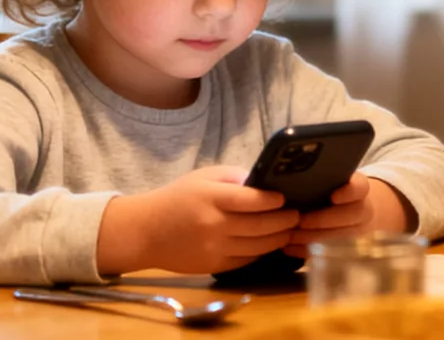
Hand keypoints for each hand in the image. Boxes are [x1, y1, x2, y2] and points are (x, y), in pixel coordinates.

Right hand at [97, 165, 298, 274]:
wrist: (146, 231)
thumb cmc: (178, 198)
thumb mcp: (204, 177)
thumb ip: (235, 178)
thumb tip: (265, 184)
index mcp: (212, 198)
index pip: (251, 200)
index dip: (273, 200)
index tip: (285, 198)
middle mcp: (214, 224)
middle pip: (260, 226)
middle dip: (284, 221)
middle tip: (297, 215)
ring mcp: (214, 248)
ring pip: (257, 246)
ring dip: (278, 238)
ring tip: (289, 230)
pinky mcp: (213, 265)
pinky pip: (246, 260)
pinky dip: (261, 252)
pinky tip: (270, 243)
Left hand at [282, 174, 416, 256]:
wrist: (356, 211)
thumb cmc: (336, 192)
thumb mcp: (333, 181)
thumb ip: (319, 179)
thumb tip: (287, 176)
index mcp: (360, 189)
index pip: (360, 187)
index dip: (349, 192)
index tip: (334, 196)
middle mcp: (364, 210)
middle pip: (350, 215)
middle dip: (323, 220)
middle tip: (299, 221)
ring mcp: (358, 232)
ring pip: (340, 237)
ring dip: (313, 238)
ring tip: (289, 236)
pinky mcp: (347, 250)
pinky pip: (328, 254)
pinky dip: (307, 251)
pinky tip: (289, 248)